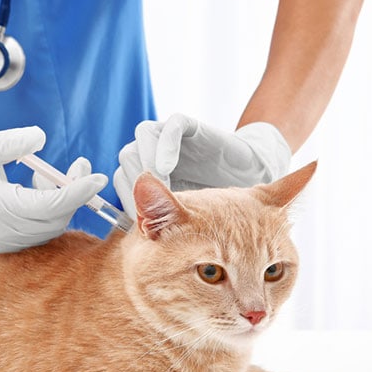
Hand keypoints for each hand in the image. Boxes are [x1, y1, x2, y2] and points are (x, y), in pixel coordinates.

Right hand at [0, 126, 107, 252]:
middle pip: (54, 218)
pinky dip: (51, 209)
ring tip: (51, 173)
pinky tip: (41, 188)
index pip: (46, 206)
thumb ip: (13, 140)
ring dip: (62, 199)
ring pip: (52, 225)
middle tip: (82, 165)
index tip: (97, 178)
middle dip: (74, 192)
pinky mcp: (9, 246)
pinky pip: (43, 230)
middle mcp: (0, 232)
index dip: (75, 193)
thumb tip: (41, 137)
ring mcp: (5, 243)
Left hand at [113, 114, 290, 215]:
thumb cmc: (216, 204)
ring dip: (145, 160)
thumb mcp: (188, 221)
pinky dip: (165, 145)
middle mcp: (156, 155)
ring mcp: (172, 139)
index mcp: (149, 178)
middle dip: (132, 179)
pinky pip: (172, 126)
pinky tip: (164, 167)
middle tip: (142, 202)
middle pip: (129, 158)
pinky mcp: (190, 128)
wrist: (247, 172)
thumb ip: (164, 228)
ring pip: (143, 138)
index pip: (123, 180)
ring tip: (154, 185)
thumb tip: (139, 246)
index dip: (125, 197)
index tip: (134, 219)